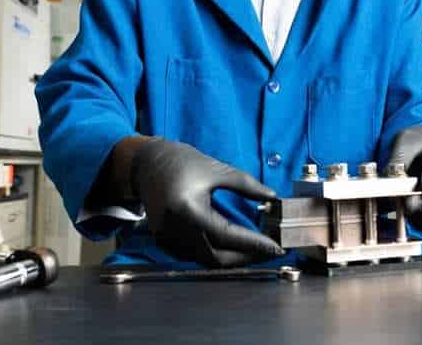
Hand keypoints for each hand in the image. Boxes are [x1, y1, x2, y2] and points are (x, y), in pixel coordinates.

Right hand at [131, 137, 284, 266]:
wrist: (146, 163)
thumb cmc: (180, 162)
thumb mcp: (216, 169)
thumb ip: (246, 185)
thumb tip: (271, 197)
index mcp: (187, 209)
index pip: (227, 235)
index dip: (253, 243)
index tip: (274, 247)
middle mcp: (175, 228)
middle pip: (215, 257)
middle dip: (245, 258)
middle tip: (267, 252)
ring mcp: (167, 237)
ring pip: (205, 260)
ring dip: (231, 258)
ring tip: (253, 249)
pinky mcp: (164, 241)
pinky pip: (193, 256)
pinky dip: (214, 254)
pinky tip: (230, 246)